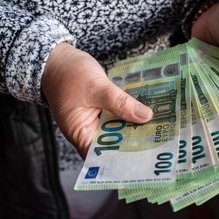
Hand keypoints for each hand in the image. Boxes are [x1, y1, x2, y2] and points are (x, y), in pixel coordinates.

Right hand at [41, 43, 152, 157]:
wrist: (57, 58)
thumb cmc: (68, 74)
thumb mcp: (96, 88)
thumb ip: (120, 103)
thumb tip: (145, 116)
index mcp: (80, 134)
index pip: (102, 157)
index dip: (122, 160)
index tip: (145, 158)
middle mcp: (88, 131)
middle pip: (114, 144)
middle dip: (135, 143)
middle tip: (160, 142)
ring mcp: (96, 121)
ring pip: (118, 129)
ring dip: (135, 127)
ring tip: (160, 130)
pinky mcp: (102, 110)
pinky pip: (118, 116)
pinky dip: (130, 114)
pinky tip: (147, 113)